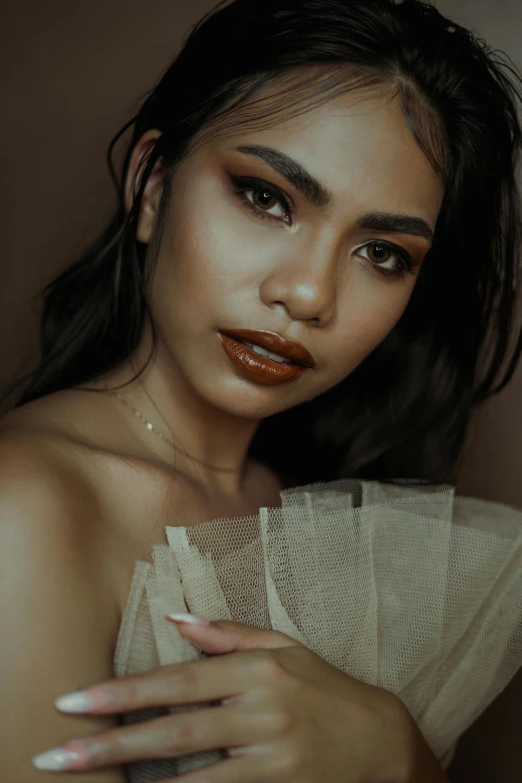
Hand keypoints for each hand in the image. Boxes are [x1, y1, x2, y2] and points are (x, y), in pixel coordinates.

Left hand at [33, 615, 413, 781]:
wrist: (381, 743)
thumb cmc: (327, 688)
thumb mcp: (284, 647)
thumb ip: (229, 634)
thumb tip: (176, 621)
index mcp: (258, 671)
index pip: (179, 682)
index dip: (125, 693)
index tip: (76, 701)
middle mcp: (261, 713)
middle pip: (175, 733)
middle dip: (111, 744)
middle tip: (58, 753)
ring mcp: (270, 758)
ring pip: (191, 776)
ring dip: (135, 781)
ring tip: (85, 778)